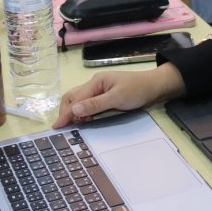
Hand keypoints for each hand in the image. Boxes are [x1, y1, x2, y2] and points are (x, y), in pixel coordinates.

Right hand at [54, 64, 185, 127]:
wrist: (154, 87)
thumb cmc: (137, 90)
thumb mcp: (117, 98)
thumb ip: (95, 104)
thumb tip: (74, 110)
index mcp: (96, 82)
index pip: (75, 99)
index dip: (65, 113)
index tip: (57, 126)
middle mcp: (95, 85)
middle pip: (73, 98)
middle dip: (66, 112)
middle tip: (64, 127)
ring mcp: (99, 90)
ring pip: (80, 101)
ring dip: (75, 113)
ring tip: (73, 126)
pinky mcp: (105, 97)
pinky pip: (88, 104)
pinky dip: (83, 113)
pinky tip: (85, 121)